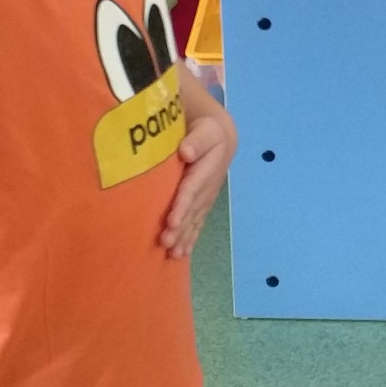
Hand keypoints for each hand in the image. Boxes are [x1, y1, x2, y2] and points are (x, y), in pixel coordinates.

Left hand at [162, 110, 234, 257]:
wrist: (219, 140)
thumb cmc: (207, 134)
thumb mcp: (205, 131)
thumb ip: (196, 140)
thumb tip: (185, 152)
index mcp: (204, 171)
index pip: (191, 190)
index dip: (182, 206)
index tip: (172, 221)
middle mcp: (205, 190)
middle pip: (191, 211)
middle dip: (180, 229)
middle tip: (166, 244)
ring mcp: (204, 200)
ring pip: (193, 221)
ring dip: (184, 238)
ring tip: (173, 255)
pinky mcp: (202, 205)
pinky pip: (197, 224)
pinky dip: (190, 239)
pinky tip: (182, 253)